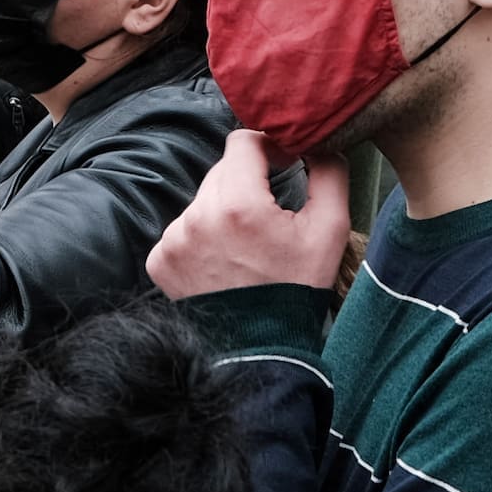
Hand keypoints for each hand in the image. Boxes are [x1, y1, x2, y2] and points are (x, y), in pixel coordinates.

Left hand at [149, 126, 351, 298]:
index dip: (267, 147)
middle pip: (222, 171)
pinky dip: (202, 237)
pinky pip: (183, 229)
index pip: (242, 142)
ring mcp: (174, 240)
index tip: (282, 164)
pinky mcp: (160, 260)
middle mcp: (198, 217)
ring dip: (224, 211)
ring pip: (203, 200)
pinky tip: (224, 261)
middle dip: (247, 184)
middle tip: (268, 216)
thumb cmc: (297, 289)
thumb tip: (315, 142)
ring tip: (246, 246)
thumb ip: (329, 173)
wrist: (260, 350)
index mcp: (239, 204)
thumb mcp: (330, 230)